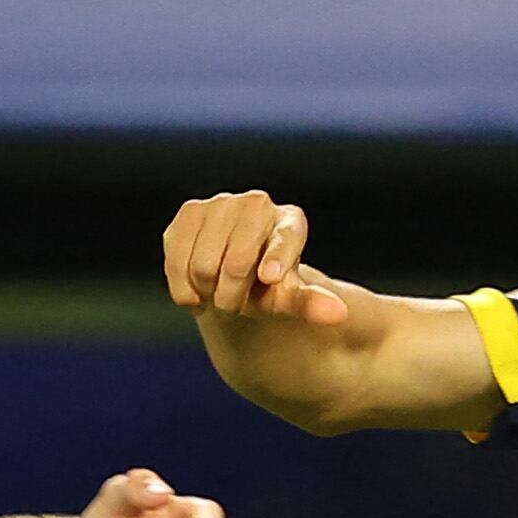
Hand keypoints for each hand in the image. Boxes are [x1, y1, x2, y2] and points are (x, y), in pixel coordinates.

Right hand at [160, 189, 354, 326]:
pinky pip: (177, 257)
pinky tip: (194, 294)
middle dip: (233, 295)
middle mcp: (257, 203)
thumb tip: (341, 314)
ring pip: (204, 264)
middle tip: (233, 306)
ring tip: (216, 296)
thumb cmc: (266, 290)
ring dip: (208, 292)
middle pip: (238, 260)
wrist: (230, 279)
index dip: (277, 258)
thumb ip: (311, 305)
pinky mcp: (189, 212)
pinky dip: (183, 286)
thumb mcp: (290, 300)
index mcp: (290, 222)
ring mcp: (221, 203)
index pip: (286, 238)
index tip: (270, 279)